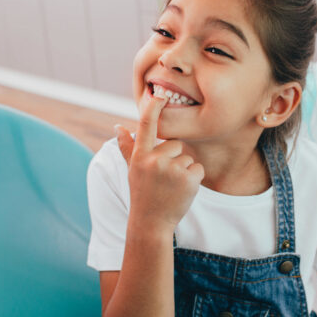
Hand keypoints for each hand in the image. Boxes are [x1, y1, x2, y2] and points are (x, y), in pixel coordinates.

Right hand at [115, 94, 203, 232]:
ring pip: (188, 157)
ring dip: (184, 171)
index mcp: (140, 155)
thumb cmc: (142, 193)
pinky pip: (198, 168)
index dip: (153, 107)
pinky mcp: (188, 179)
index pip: (146, 125)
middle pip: (175, 144)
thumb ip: (127, 147)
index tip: (160, 94)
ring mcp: (171, 169)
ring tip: (171, 187)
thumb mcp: (132, 169)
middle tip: (164, 179)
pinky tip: (182, 191)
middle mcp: (154, 160)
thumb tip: (118, 126)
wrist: (151, 223)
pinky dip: (194, 179)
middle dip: (174, 158)